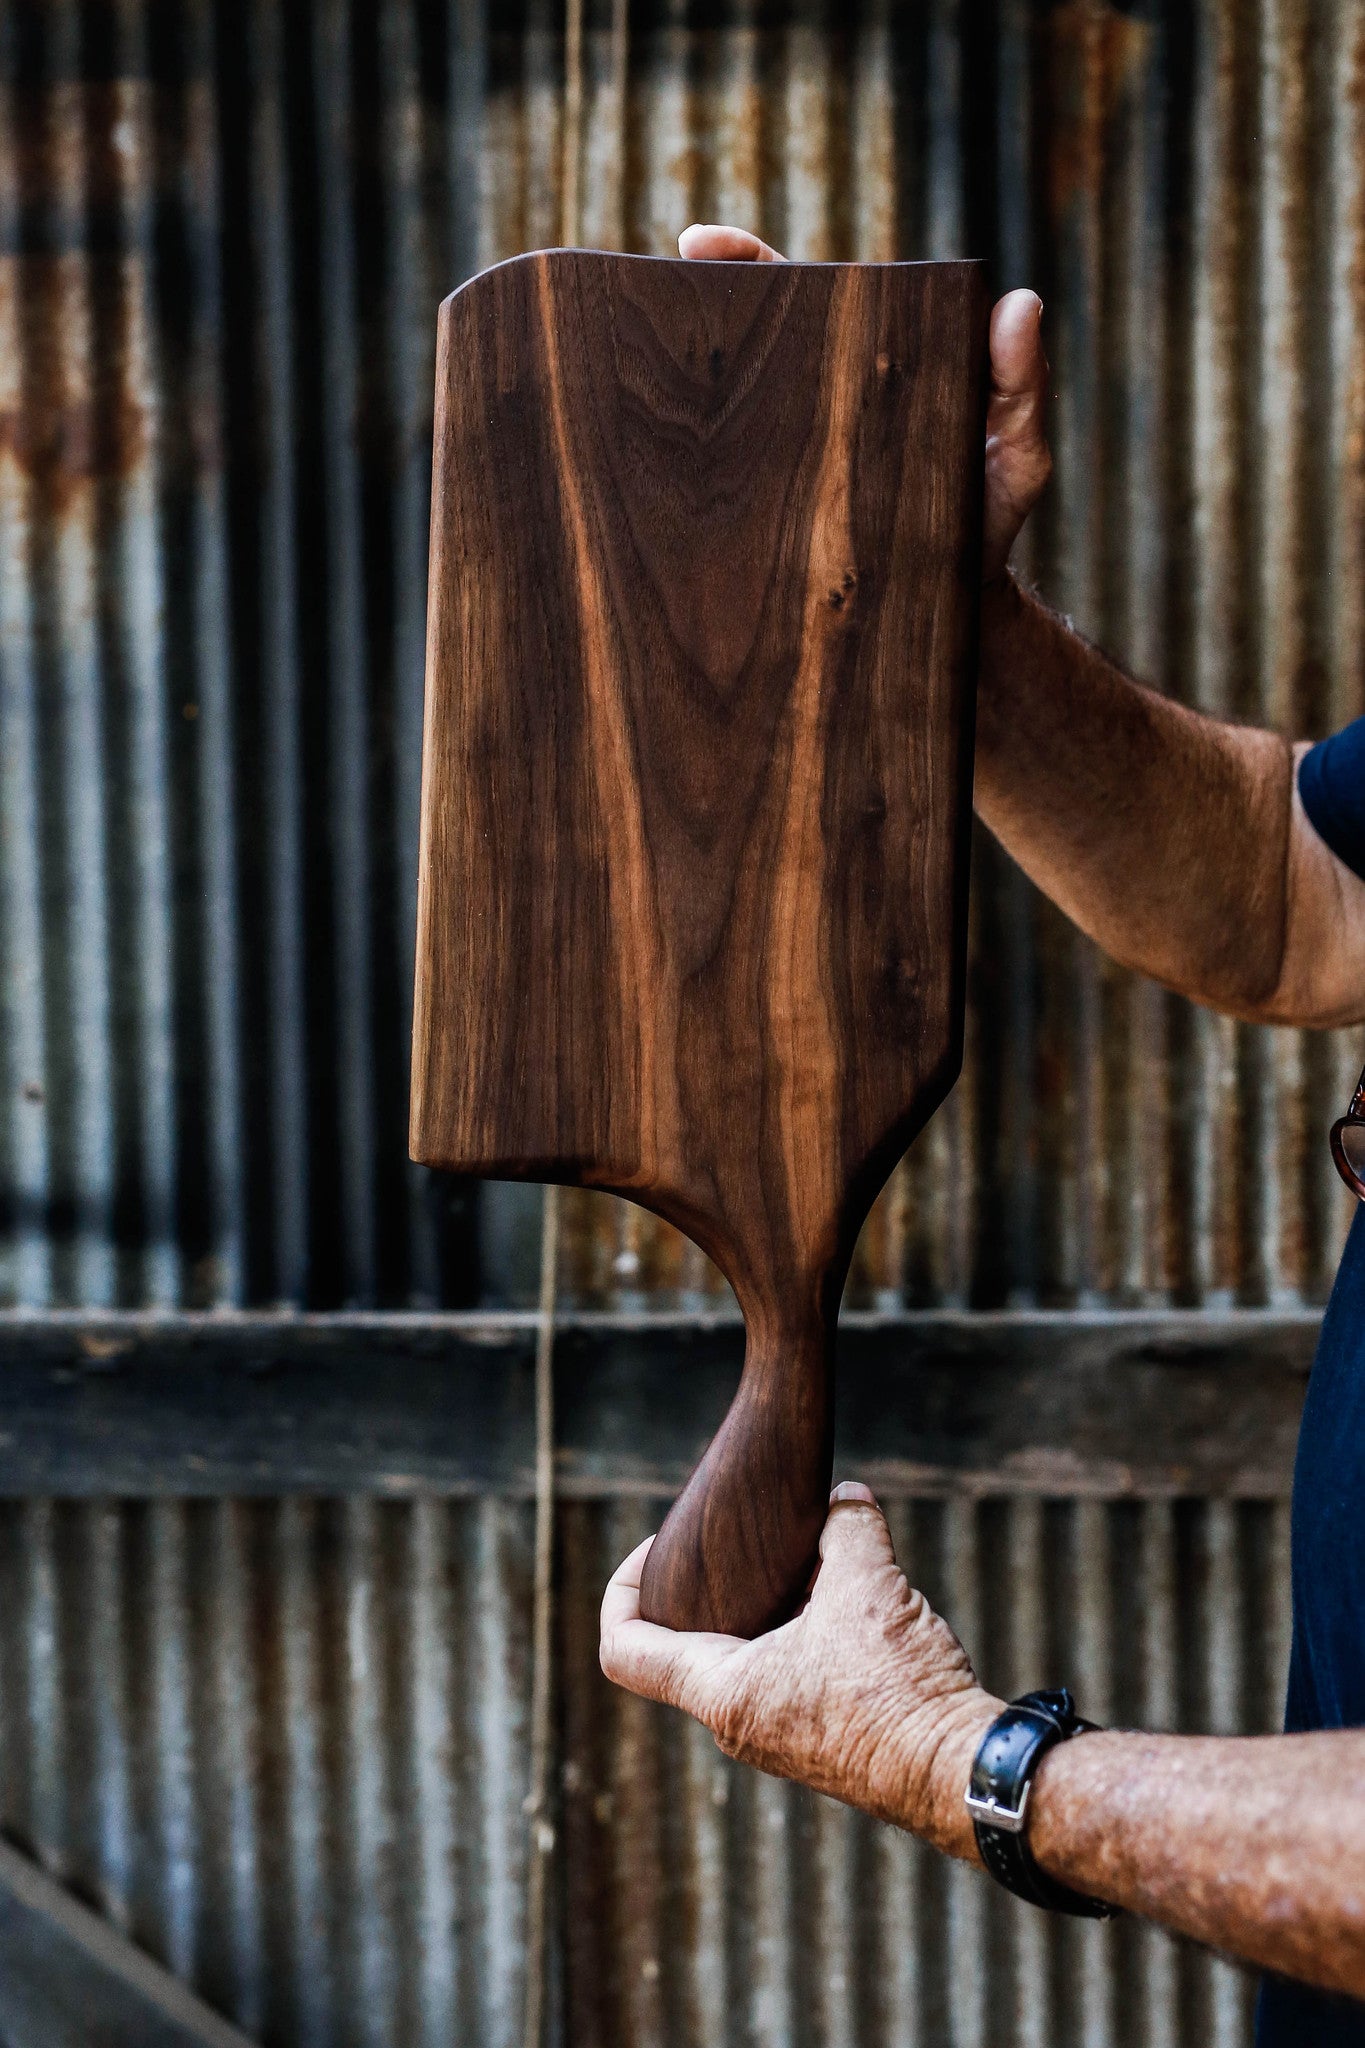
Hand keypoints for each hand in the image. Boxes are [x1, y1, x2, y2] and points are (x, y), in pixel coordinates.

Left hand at [600, 1481, 1001, 1857]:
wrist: (960, 1773)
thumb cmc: (901, 1692)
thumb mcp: (869, 1585)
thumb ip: (847, 1527)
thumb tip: (845, 1497)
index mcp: (723, 1692)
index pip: (625, 1649)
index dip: (623, 1587)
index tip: (661, 1547)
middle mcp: (739, 1724)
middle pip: (687, 1644)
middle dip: (715, 1583)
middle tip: (748, 1539)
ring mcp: (778, 1739)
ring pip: (745, 1657)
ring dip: (769, 1605)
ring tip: (808, 1557)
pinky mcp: (820, 1741)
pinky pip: (787, 1675)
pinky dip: (802, 1631)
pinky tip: (847, 1597)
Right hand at [678, 223, 1049, 584]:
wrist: (961, 621)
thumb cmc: (989, 525)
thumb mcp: (1018, 452)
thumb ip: (1020, 385)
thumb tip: (1019, 303)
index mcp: (866, 372)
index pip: (804, 299)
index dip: (750, 265)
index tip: (700, 242)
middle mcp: (816, 412)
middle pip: (747, 347)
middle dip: (694, 312)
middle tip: (657, 291)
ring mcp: (788, 469)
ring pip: (726, 419)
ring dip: (683, 397)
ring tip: (644, 372)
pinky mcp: (772, 528)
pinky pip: (725, 496)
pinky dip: (687, 484)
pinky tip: (648, 469)